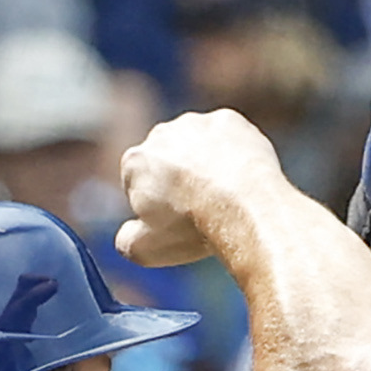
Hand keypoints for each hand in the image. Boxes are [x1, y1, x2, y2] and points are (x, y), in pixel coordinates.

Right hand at [117, 109, 291, 266]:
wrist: (244, 205)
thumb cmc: (192, 228)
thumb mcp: (145, 250)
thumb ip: (126, 241)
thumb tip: (127, 234)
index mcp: (134, 161)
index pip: (139, 184)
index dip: (156, 206)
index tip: (176, 222)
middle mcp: (160, 133)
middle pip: (167, 160)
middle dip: (179, 180)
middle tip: (202, 209)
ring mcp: (196, 124)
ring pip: (198, 145)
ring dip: (206, 164)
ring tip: (225, 196)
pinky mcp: (229, 120)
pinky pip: (228, 138)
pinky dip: (233, 154)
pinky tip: (242, 177)